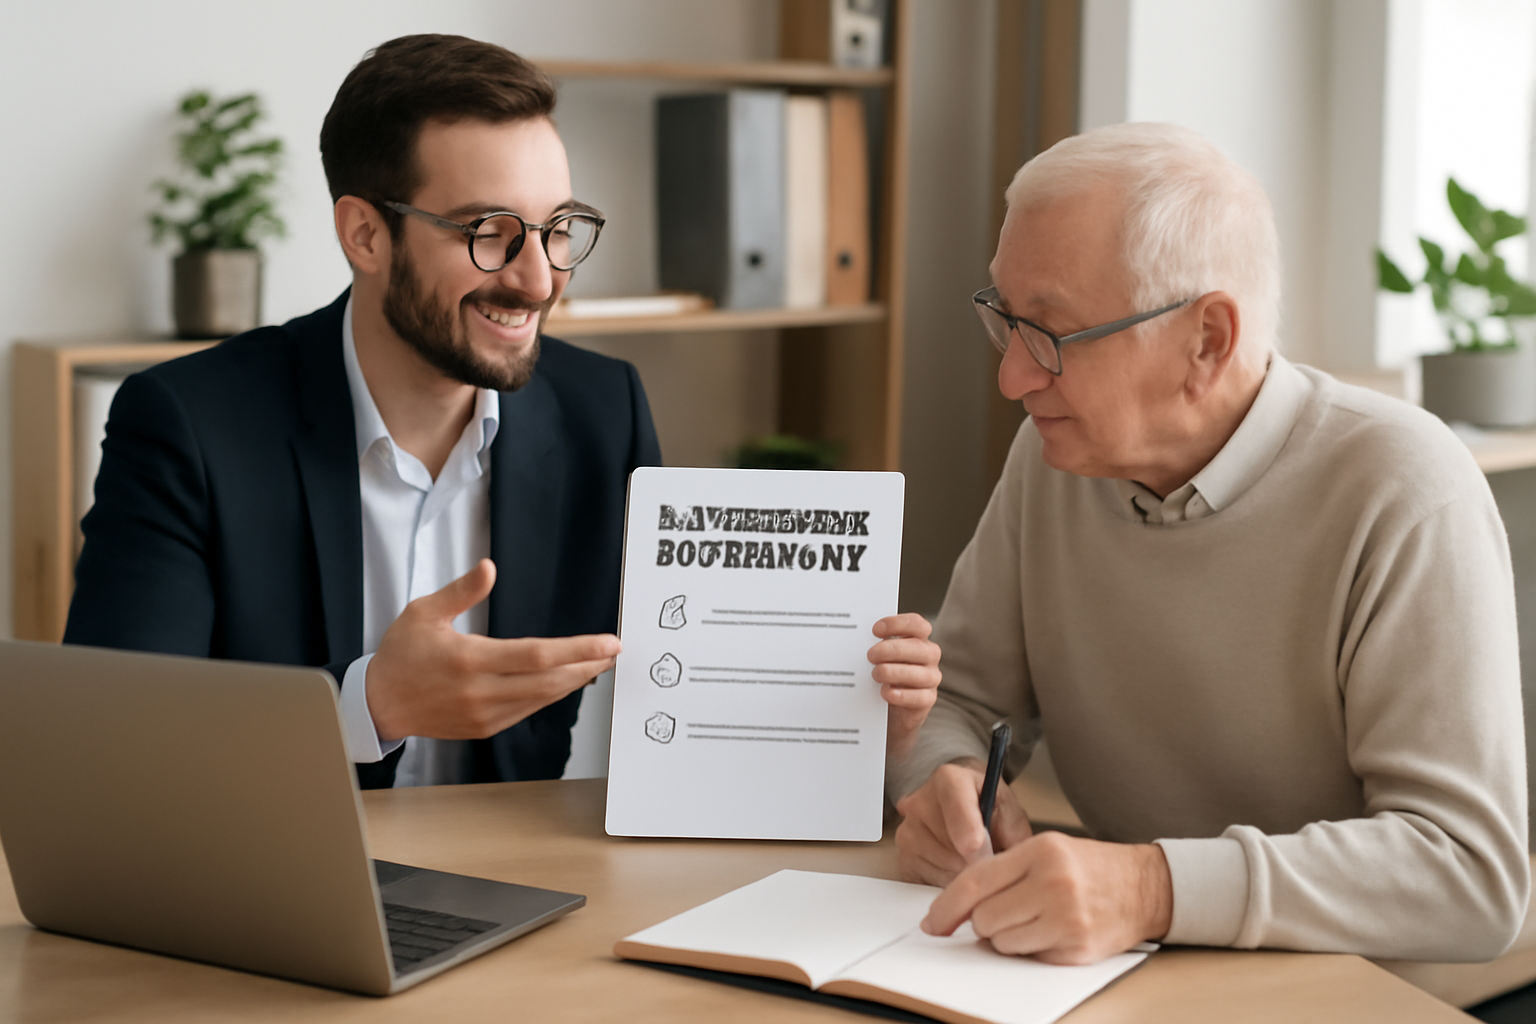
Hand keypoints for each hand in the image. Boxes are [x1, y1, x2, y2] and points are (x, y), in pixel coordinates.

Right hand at [366, 559, 620, 741]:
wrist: (379, 704)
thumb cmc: (402, 654)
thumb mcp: (424, 612)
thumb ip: (461, 591)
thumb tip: (490, 567)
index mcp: (469, 659)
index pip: (537, 655)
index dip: (577, 649)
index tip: (608, 643)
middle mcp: (480, 691)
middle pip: (549, 680)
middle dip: (587, 666)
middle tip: (613, 652)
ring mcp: (484, 714)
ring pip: (542, 698)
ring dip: (574, 681)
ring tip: (598, 663)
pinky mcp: (484, 727)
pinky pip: (527, 710)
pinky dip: (550, 694)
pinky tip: (565, 681)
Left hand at [868, 613, 941, 759]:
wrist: (890, 708)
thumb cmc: (885, 673)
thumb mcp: (881, 656)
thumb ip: (875, 645)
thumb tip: (854, 640)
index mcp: (918, 639)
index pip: (917, 624)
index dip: (897, 624)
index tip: (875, 630)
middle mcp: (929, 656)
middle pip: (917, 647)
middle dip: (891, 649)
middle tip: (870, 655)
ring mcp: (931, 678)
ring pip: (920, 673)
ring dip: (894, 672)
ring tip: (875, 674)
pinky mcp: (927, 699)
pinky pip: (919, 697)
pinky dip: (901, 695)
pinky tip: (886, 693)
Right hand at [895, 761, 1032, 885]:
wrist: (962, 804)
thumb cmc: (987, 807)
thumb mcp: (1009, 810)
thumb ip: (1011, 833)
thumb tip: (1007, 865)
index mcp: (949, 780)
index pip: (955, 807)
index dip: (969, 833)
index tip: (980, 849)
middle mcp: (920, 802)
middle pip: (951, 847)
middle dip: (976, 860)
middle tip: (989, 855)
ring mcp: (906, 831)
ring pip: (942, 869)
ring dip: (963, 873)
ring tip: (972, 858)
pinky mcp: (902, 858)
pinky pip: (927, 882)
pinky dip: (946, 882)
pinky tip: (955, 867)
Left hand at [921, 831, 1172, 964]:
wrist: (1144, 887)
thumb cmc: (1089, 867)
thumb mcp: (1046, 849)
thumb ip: (1002, 870)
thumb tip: (956, 906)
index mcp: (1040, 852)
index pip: (975, 882)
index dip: (946, 906)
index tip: (933, 922)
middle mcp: (1052, 884)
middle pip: (984, 918)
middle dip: (981, 922)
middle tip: (999, 913)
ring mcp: (1066, 920)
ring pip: (1002, 942)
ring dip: (1005, 937)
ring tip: (1030, 918)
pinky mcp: (1076, 950)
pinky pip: (1028, 958)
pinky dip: (1030, 949)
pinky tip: (1049, 930)